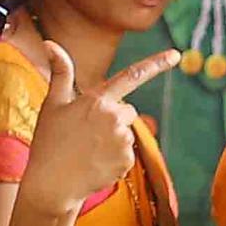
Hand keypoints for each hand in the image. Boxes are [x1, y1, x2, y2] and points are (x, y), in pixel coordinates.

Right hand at [19, 39, 177, 218]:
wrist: (52, 183)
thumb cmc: (49, 141)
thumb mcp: (53, 104)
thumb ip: (61, 72)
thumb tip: (51, 42)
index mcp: (97, 100)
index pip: (131, 76)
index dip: (156, 64)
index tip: (175, 54)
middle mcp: (114, 117)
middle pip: (127, 110)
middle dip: (113, 118)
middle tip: (86, 132)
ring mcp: (122, 140)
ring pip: (127, 132)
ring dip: (113, 138)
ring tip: (88, 149)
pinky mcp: (127, 160)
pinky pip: (127, 153)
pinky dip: (115, 157)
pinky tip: (96, 162)